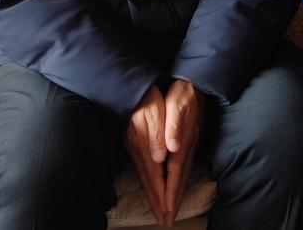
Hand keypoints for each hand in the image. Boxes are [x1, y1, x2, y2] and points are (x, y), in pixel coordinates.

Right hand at [125, 85, 169, 225]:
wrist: (133, 85)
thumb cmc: (149, 98)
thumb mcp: (157, 111)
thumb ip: (159, 133)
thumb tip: (160, 157)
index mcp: (148, 145)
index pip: (158, 176)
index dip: (164, 194)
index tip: (169, 211)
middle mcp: (140, 150)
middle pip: (151, 182)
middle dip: (158, 203)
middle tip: (165, 221)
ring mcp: (135, 148)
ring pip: (146, 178)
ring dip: (153, 196)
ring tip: (159, 211)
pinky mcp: (134, 145)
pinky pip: (143, 170)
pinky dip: (149, 184)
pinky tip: (151, 188)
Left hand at [163, 80, 206, 224]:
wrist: (197, 81)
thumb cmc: (184, 93)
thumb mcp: (177, 106)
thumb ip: (173, 127)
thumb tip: (171, 148)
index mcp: (180, 141)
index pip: (172, 173)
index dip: (168, 193)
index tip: (165, 210)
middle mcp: (186, 146)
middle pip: (178, 179)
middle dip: (172, 201)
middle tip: (167, 220)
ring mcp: (189, 145)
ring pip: (181, 175)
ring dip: (176, 194)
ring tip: (171, 210)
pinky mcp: (190, 142)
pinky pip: (183, 167)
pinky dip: (179, 181)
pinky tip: (177, 185)